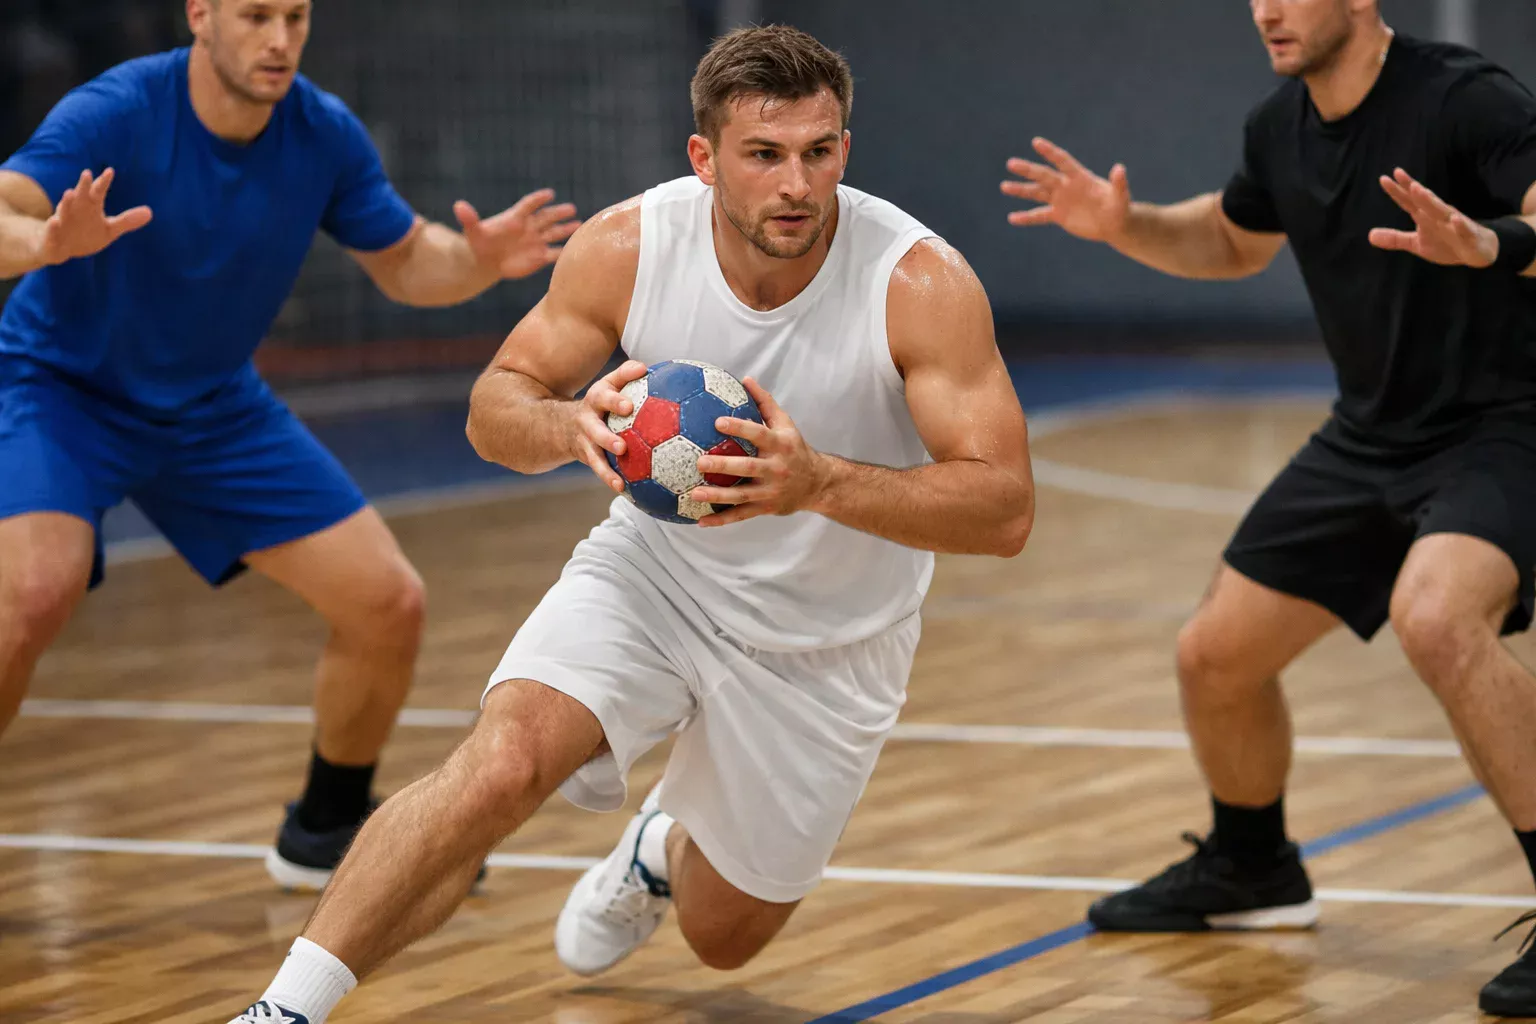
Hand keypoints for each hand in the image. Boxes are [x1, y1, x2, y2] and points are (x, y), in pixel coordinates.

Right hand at [37, 168, 151, 266]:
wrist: (58, 247)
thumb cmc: (85, 234)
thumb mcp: (109, 229)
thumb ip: (127, 221)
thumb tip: (150, 212)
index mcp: (90, 207)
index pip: (98, 192)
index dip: (103, 182)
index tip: (110, 171)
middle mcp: (75, 210)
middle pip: (80, 196)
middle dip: (83, 186)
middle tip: (87, 173)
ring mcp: (63, 221)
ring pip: (64, 210)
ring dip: (66, 202)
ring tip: (70, 192)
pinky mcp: (53, 235)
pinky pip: (52, 230)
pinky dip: (53, 226)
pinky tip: (54, 221)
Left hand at [453, 188, 580, 279]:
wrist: (486, 261)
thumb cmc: (479, 243)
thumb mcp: (473, 231)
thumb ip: (469, 219)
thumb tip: (458, 206)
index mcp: (515, 218)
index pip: (529, 205)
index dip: (538, 199)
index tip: (549, 194)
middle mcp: (529, 227)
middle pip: (547, 217)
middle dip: (559, 213)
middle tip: (571, 208)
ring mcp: (536, 241)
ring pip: (555, 233)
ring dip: (566, 230)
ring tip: (580, 225)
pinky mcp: (540, 257)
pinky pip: (555, 253)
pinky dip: (564, 252)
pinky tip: (577, 250)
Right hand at [568, 359, 647, 492]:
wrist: (563, 422)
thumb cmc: (600, 401)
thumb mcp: (608, 383)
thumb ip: (626, 374)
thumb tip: (645, 367)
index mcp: (596, 398)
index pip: (605, 395)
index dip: (615, 401)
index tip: (629, 406)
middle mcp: (588, 419)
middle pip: (595, 429)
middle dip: (606, 438)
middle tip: (622, 446)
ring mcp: (585, 440)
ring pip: (594, 455)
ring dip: (605, 468)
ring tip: (619, 481)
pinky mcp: (586, 456)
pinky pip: (598, 469)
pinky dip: (610, 480)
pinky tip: (624, 490)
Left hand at [689, 378, 828, 526]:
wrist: (818, 483)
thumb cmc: (795, 448)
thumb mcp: (786, 424)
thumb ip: (765, 403)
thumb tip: (746, 379)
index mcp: (780, 445)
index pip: (758, 434)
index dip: (739, 428)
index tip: (717, 422)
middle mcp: (776, 468)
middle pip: (747, 468)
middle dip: (723, 465)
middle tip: (699, 462)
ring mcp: (771, 491)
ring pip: (742, 495)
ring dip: (717, 496)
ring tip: (694, 494)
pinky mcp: (767, 508)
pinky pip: (741, 515)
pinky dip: (722, 519)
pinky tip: (701, 521)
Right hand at [1000, 137, 1129, 242]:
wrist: (1114, 224)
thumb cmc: (1119, 208)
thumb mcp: (1121, 197)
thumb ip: (1119, 184)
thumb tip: (1120, 169)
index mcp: (1080, 178)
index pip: (1063, 161)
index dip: (1050, 152)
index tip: (1036, 143)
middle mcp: (1067, 186)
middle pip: (1044, 176)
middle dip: (1028, 170)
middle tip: (1011, 163)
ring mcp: (1061, 200)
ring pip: (1037, 193)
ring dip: (1021, 190)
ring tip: (1004, 186)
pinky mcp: (1059, 215)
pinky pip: (1039, 216)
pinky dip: (1026, 218)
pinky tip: (1012, 218)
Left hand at [1368, 168, 1498, 267]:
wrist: (1478, 251)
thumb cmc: (1446, 242)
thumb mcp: (1417, 243)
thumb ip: (1395, 238)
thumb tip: (1370, 235)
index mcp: (1425, 216)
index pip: (1409, 201)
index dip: (1397, 191)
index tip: (1384, 178)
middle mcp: (1438, 215)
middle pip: (1423, 199)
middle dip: (1412, 188)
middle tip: (1399, 173)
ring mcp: (1454, 224)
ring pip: (1442, 210)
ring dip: (1430, 200)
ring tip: (1418, 189)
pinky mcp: (1469, 235)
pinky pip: (1465, 229)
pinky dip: (1460, 224)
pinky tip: (1455, 219)